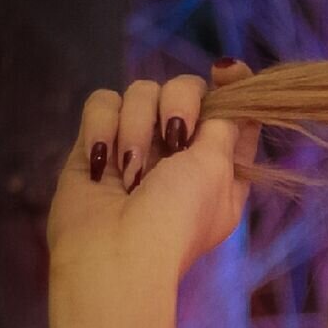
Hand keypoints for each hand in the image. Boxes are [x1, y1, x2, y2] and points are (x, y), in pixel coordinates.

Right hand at [45, 59, 260, 327]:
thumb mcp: (218, 168)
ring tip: (132, 172)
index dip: (232, 82)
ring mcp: (137, 145)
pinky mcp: (96, 145)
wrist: (115, 257)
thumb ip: (226, 123)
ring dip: (138, 127)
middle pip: (185, 87)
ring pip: (141, 91)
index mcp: (221, 161)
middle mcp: (180, 151)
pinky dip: (102, 126)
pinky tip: (103, 162)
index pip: (231, 105)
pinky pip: (102, 103)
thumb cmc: (177, 217)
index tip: (224, 70)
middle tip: (173, 140)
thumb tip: (230, 84)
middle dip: (179, 105)